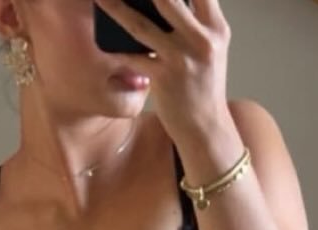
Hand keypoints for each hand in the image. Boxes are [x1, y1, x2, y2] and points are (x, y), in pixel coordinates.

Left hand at [95, 0, 231, 139]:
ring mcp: (182, 59)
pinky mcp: (164, 79)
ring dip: (116, 8)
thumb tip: (166, 1)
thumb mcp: (209, 48)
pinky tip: (102, 40)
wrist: (206, 128)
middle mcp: (202, 40)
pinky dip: (115, 49)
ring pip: (141, 25)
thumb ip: (195, 21)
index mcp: (216, 27)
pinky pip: (132, 58)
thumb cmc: (203, 86)